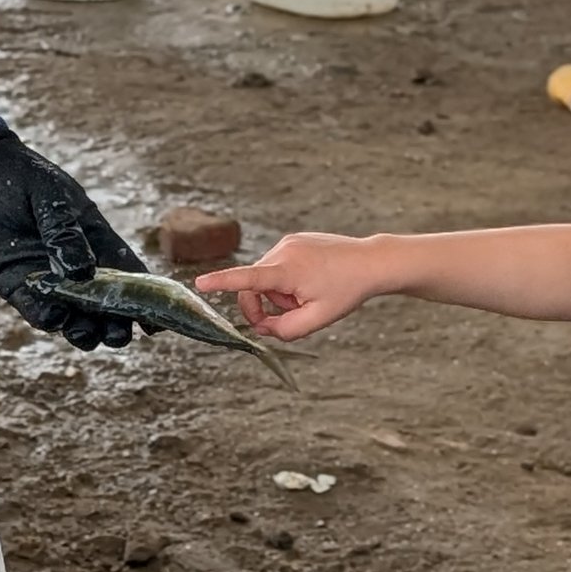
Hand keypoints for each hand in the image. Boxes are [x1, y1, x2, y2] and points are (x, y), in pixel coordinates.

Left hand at [0, 125, 145, 349]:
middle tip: (116, 335)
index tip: (155, 325)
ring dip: (83, 330)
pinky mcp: (18, 288)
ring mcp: (49, 281)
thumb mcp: (50, 194)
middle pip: (106, 306)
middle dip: (116, 325)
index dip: (146, 302)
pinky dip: (48, 318)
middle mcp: (78, 267)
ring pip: (75, 317)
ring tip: (84, 332)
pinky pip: (38, 311)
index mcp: (98, 241)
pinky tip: (54, 317)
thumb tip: (82, 273)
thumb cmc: (21, 176)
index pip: (129, 276)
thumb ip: (65, 232)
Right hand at [198, 232, 384, 342]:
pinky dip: (286, 281)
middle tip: (286, 319)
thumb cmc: (346, 291)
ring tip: (307, 296)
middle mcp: (283, 251)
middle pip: (254, 286)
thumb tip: (264, 327)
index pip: (247, 279)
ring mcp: (287, 243)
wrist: (370, 262)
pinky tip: (311, 282)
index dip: (221, 282)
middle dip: (264, 306)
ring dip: (279, 294)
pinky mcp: (293, 240)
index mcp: (288, 271)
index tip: (200, 283)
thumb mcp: (317, 320)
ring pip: (266, 278)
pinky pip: (277, 267)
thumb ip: (285, 331)